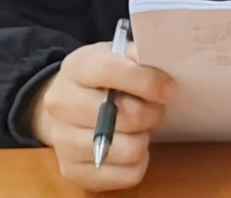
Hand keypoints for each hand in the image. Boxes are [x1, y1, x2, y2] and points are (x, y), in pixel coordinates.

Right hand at [28, 41, 175, 191]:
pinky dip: (138, 163)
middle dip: (151, 113)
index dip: (147, 81)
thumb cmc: (98, 79)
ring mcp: (63, 141)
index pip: (110, 71)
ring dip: (143, 138)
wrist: (63, 106)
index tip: (170, 89)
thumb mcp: (113, 55)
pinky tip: (131, 145)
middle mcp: (61, 104)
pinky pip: (125, 176)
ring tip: (140, 128)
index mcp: (76, 68)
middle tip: (155, 108)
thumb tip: (160, 70)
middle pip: (124, 116)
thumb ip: (136, 58)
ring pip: (128, 149)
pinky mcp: (72, 171)